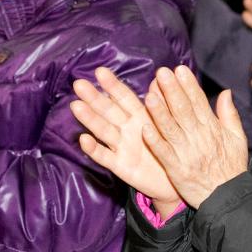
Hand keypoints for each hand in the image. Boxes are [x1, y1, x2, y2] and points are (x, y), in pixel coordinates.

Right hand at [71, 67, 183, 216]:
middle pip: (109, 111)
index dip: (113, 85)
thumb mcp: (167, 124)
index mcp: (140, 116)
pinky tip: (84, 139)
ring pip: (103, 130)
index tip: (100, 71)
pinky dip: (94, 149)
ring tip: (76, 106)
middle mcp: (127, 129)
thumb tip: (160, 77)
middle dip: (94, 98)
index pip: (124, 97)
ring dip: (90, 119)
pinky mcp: (120, 166)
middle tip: (79, 84)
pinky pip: (105, 157)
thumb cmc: (169, 148)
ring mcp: (122, 147)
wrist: (174, 180)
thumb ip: (163, 102)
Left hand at [142, 66, 247, 207]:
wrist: (229, 199)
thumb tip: (226, 92)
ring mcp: (187, 154)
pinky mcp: (177, 170)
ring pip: (171, 129)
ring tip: (150, 95)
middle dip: (172, 91)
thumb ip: (230, 114)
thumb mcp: (238, 139)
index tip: (179, 69)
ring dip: (160, 112)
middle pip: (183, 111)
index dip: (188, 85)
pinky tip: (145, 128)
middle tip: (161, 73)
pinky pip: (164, 153)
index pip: (199, 102)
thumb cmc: (232, 168)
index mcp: (213, 129)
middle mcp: (199, 138)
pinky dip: (156, 141)